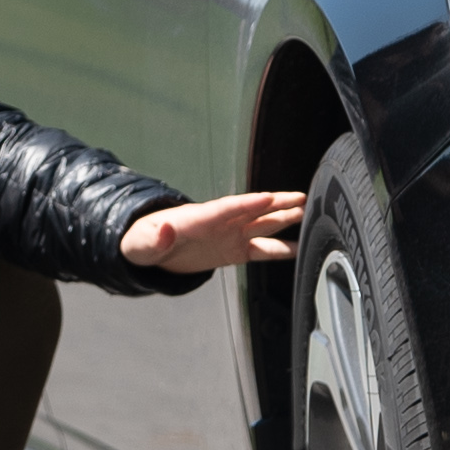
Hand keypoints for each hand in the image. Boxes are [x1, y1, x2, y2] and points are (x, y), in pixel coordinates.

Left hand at [120, 190, 305, 272]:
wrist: (151, 250)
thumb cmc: (144, 241)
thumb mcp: (141, 243)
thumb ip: (155, 240)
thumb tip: (165, 232)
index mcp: (197, 219)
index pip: (225, 208)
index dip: (246, 204)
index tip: (267, 197)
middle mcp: (219, 224)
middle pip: (252, 211)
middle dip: (276, 204)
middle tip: (301, 197)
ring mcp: (229, 236)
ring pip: (262, 225)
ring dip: (284, 219)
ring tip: (308, 213)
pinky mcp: (233, 251)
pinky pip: (261, 250)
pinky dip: (280, 250)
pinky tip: (299, 249)